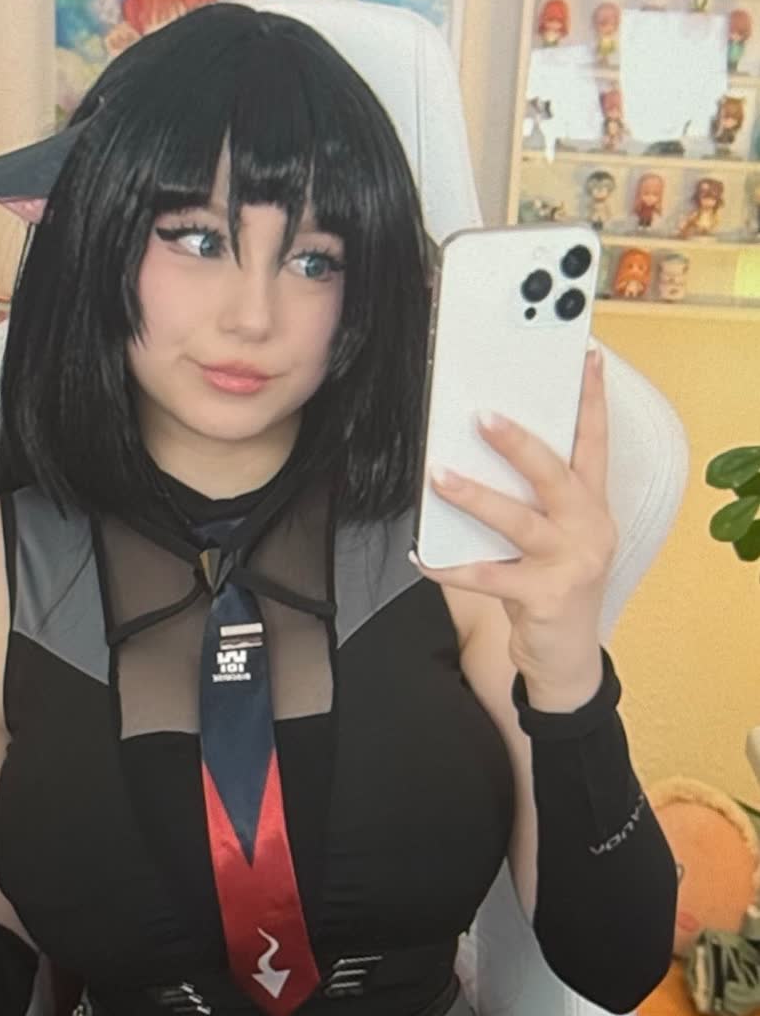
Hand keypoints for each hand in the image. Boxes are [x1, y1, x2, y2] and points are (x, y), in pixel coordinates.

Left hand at [413, 345, 615, 710]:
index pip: (594, 443)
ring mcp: (570, 564)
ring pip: (518, 521)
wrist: (567, 658)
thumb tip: (478, 456)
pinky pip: (486, 576)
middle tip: (483, 415)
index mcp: (593, 506)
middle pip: (554, 474)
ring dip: (475, 496)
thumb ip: (535, 500)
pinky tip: (420, 556)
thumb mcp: (559, 537)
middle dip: (518, 442)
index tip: (586, 358)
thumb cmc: (555, 586)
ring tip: (439, 476)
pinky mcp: (544, 597)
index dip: (591, 399)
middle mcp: (589, 529)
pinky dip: (448, 566)